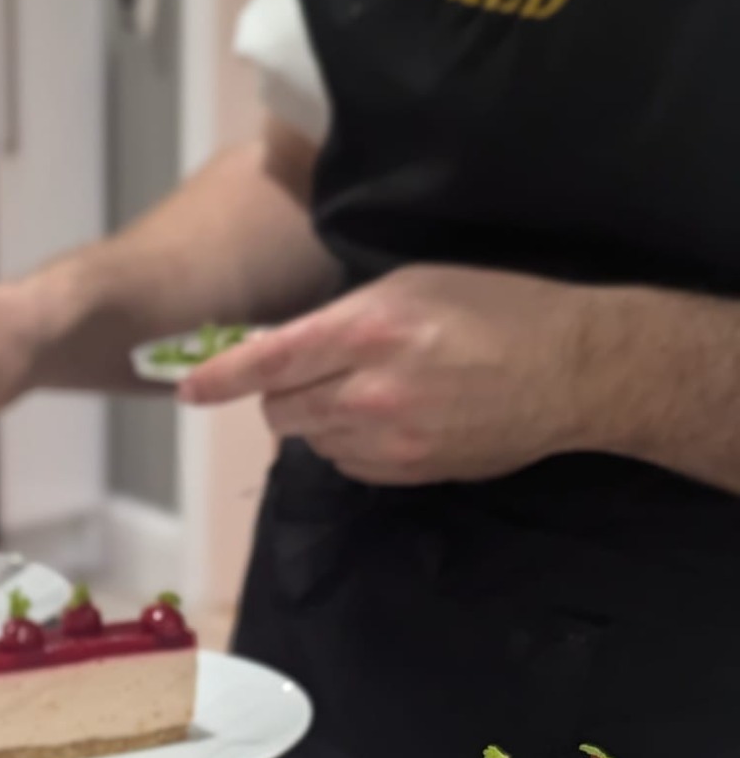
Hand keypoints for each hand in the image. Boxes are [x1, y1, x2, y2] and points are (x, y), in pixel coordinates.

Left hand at [177, 265, 597, 484]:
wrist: (570, 372)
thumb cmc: (496, 309)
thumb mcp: (414, 284)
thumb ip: (344, 314)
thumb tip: (287, 345)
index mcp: (367, 328)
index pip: (270, 360)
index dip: (220, 377)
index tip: (187, 390)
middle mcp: (367, 389)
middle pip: (280, 409)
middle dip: (279, 394)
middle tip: (308, 373)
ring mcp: (386, 440)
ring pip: (311, 439)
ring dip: (318, 418)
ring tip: (365, 390)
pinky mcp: (405, 472)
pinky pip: (346, 464)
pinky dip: (349, 443)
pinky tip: (388, 418)